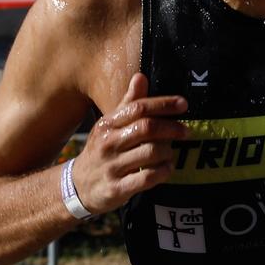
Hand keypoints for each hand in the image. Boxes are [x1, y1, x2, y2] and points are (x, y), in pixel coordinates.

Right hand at [70, 73, 189, 215]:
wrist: (79, 186)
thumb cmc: (102, 151)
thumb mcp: (110, 126)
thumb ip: (128, 103)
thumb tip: (141, 76)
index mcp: (107, 124)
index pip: (138, 108)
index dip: (163, 104)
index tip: (183, 104)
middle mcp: (108, 143)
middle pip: (147, 128)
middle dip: (171, 128)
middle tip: (186, 131)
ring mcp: (112, 167)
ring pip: (151, 152)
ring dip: (168, 151)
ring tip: (171, 151)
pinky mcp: (117, 188)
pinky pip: (148, 177)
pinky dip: (163, 171)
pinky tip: (167, 168)